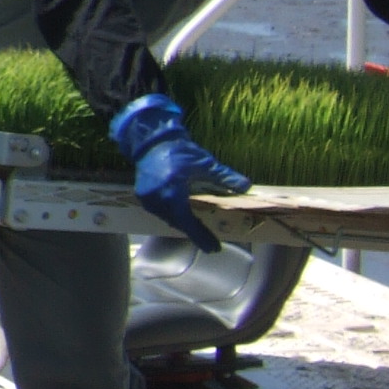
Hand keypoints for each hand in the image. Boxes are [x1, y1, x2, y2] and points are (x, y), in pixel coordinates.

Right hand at [110, 93, 249, 253]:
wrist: (151, 140)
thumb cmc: (178, 150)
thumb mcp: (205, 163)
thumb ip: (224, 177)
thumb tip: (246, 187)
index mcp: (173, 192)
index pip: (188, 221)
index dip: (201, 236)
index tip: (214, 248)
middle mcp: (157, 199)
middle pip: (178, 222)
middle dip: (193, 231)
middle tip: (209, 241)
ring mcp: (147, 198)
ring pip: (168, 218)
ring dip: (182, 223)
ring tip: (197, 228)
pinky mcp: (142, 195)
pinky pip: (159, 211)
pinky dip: (172, 215)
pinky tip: (181, 214)